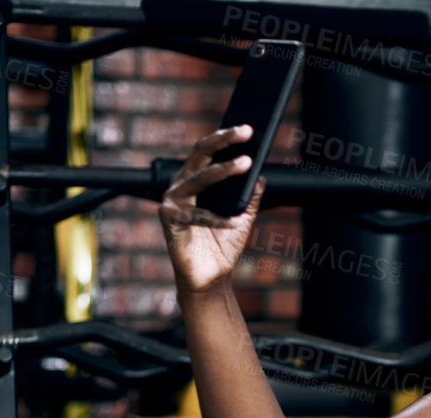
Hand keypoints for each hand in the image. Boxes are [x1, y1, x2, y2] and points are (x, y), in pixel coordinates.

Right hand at [160, 124, 264, 294]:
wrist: (211, 276)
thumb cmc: (223, 244)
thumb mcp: (243, 217)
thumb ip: (249, 196)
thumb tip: (262, 174)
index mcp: (194, 180)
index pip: (208, 152)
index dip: (225, 138)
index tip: (248, 128)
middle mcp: (180, 186)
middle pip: (200, 155)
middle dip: (223, 141)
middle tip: (246, 131)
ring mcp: (172, 201)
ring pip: (198, 179)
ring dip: (223, 170)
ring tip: (246, 164)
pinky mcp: (168, 219)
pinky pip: (197, 215)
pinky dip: (218, 219)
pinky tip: (237, 220)